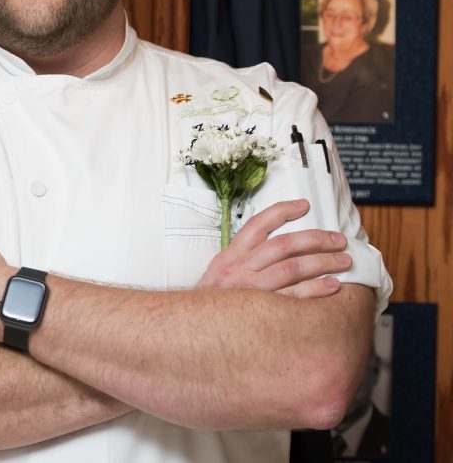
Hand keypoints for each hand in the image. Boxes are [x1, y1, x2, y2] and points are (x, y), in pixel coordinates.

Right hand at [197, 199, 351, 297]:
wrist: (190, 330)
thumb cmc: (210, 304)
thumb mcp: (218, 275)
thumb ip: (240, 261)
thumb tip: (271, 250)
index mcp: (230, 256)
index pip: (258, 225)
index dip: (282, 212)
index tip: (304, 205)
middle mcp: (240, 268)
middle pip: (284, 245)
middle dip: (316, 239)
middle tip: (338, 240)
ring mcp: (251, 289)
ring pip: (293, 268)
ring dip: (323, 262)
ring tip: (344, 261)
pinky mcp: (260, 311)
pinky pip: (294, 297)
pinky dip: (316, 290)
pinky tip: (332, 286)